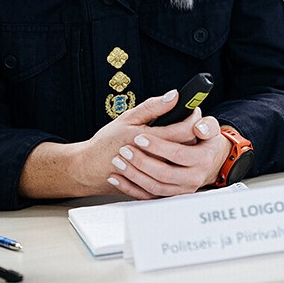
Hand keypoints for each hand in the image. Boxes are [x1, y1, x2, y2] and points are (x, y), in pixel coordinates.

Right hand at [18, 89, 220, 199]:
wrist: (90, 168)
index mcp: (149, 140)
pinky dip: (178, 164)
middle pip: (188, 147)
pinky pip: (174, 178)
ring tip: (184, 137)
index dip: (193, 118)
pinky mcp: (154, 187)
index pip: (184, 130)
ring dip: (188, 148)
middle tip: (192, 121)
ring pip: (184, 164)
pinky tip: (175, 155)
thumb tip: (174, 95)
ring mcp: (155, 176)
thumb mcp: (128, 118)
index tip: (193, 110)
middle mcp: (155, 159)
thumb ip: (153, 107)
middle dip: (193, 132)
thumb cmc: (107, 143)